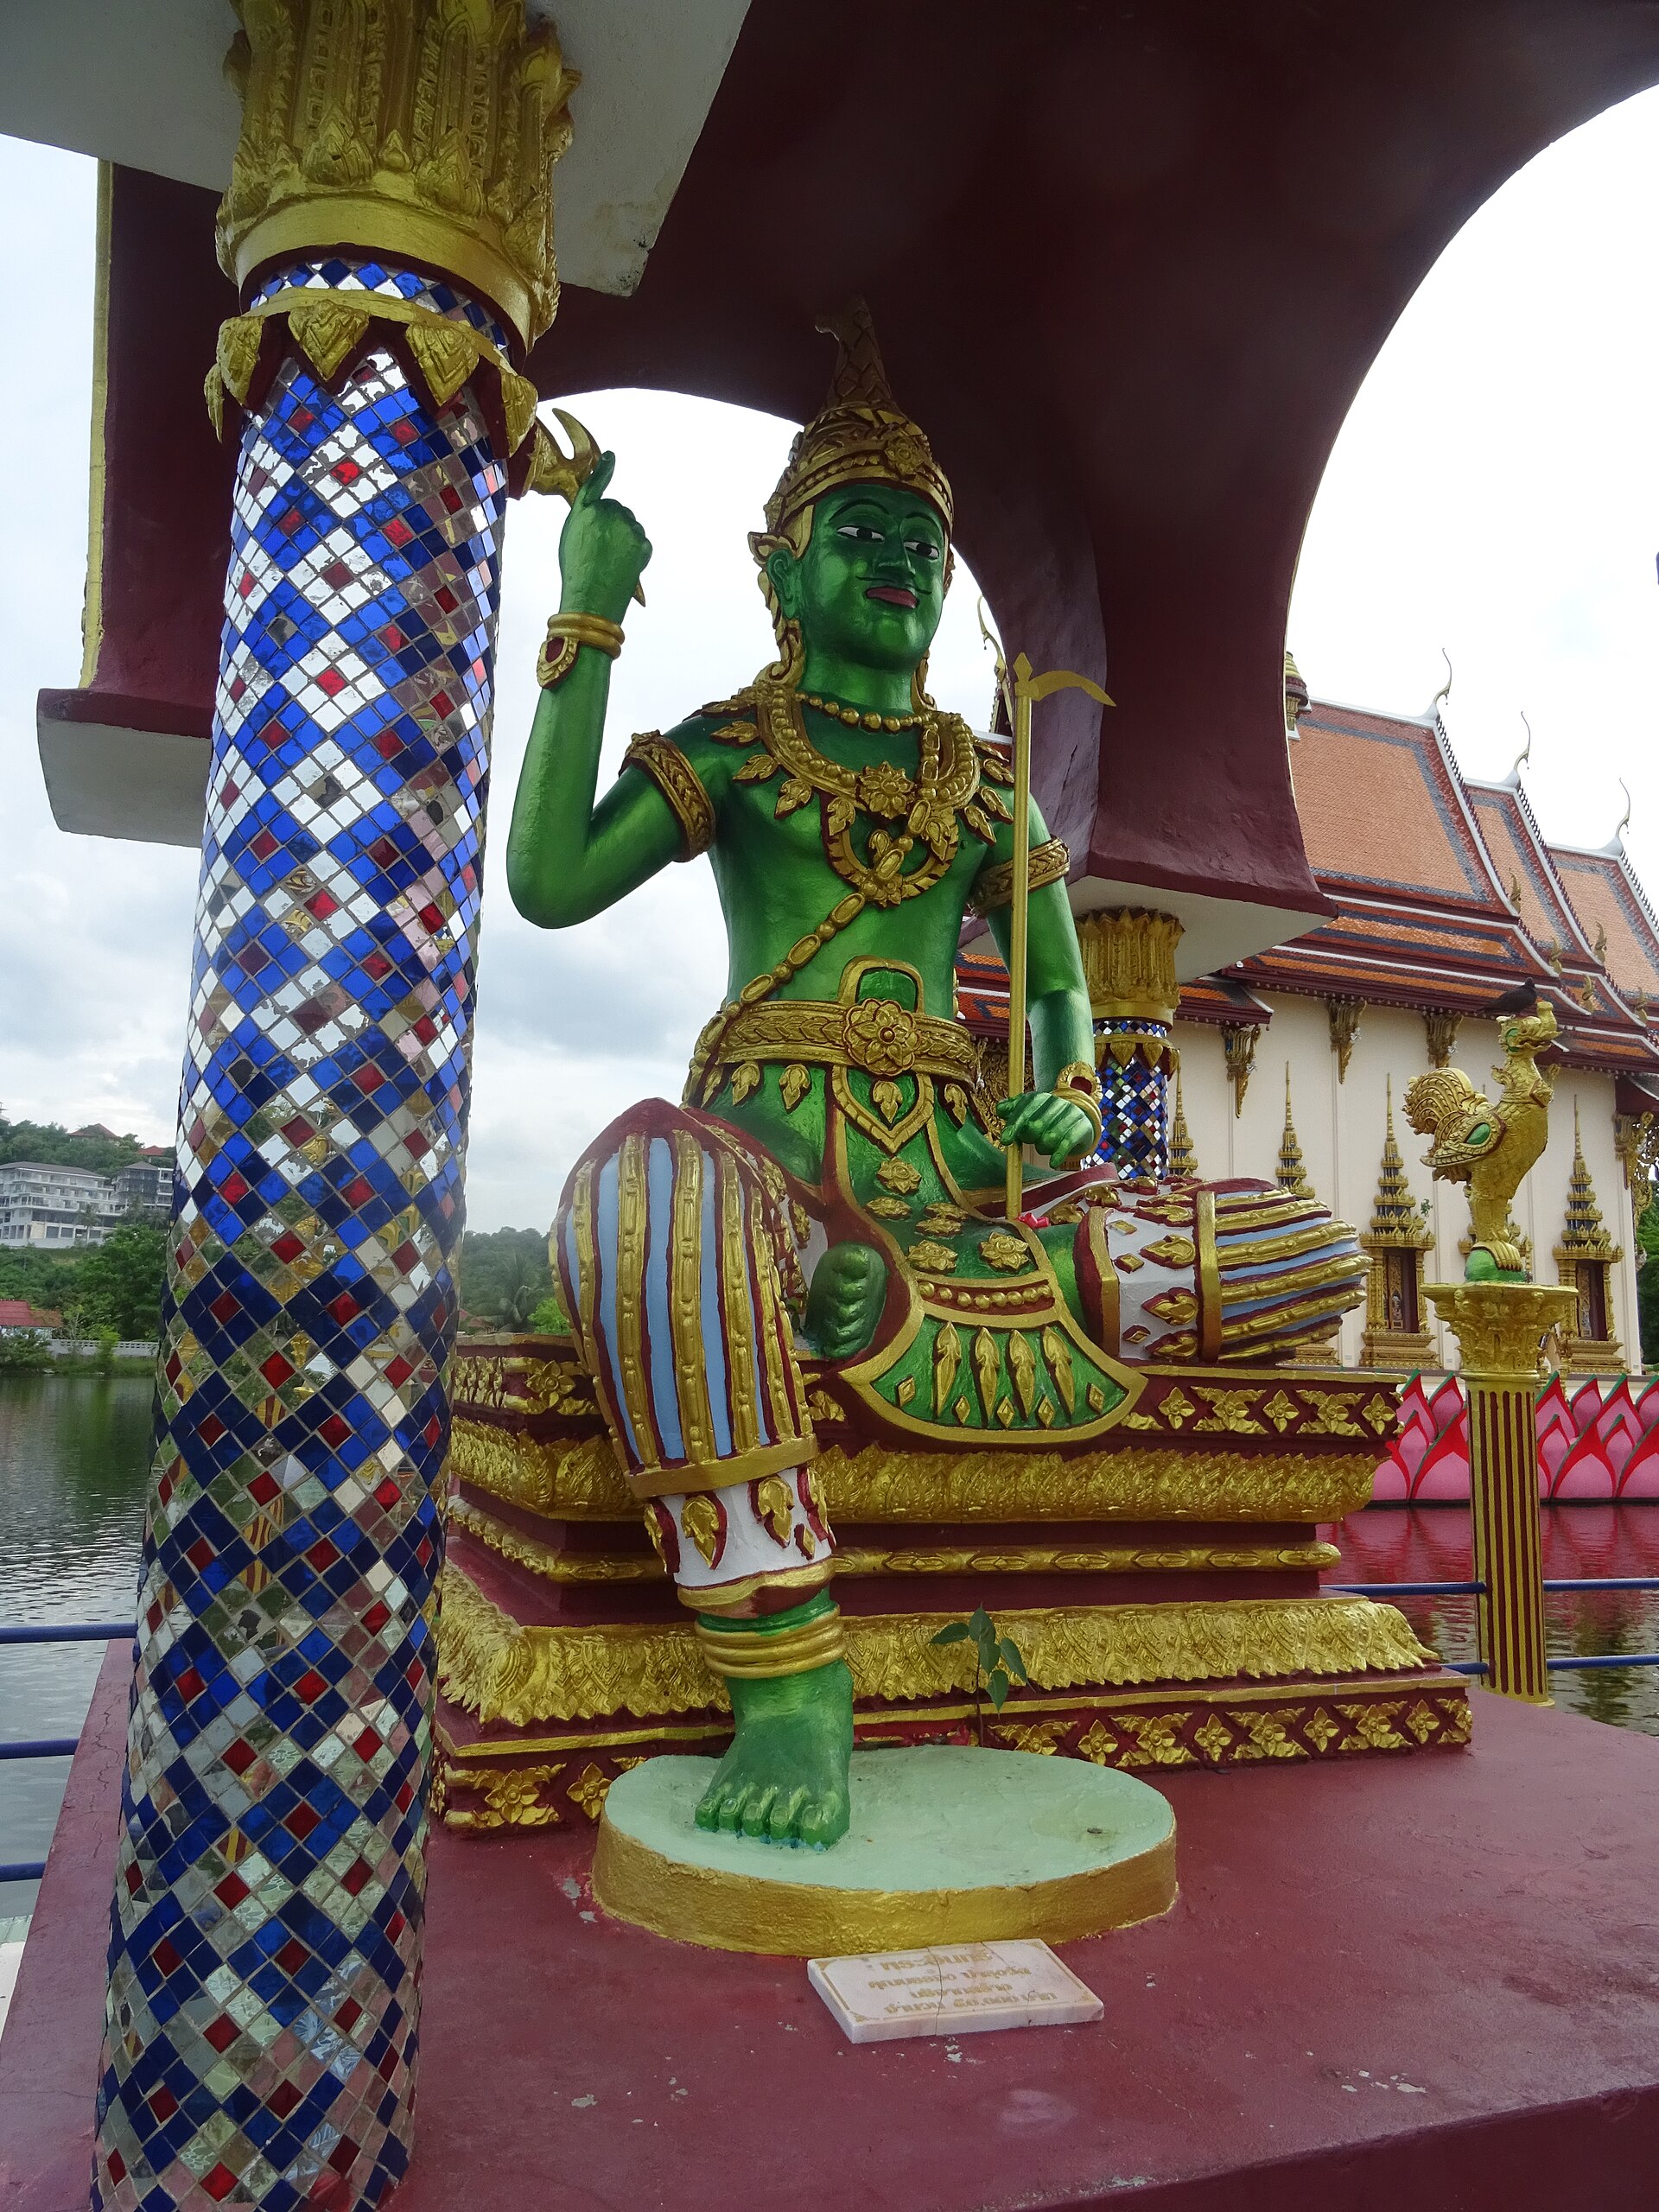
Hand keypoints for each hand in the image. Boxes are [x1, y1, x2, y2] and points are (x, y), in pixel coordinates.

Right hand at [558, 451, 650, 623]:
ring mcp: (629, 528)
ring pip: (631, 525)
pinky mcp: (643, 543)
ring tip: (609, 559)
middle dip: (613, 523)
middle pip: (617, 509)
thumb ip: (586, 516)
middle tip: (600, 547)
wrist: (592, 599)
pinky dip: (634, 550)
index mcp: (587, 509)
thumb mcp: (571, 535)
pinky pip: (641, 541)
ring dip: (624, 537)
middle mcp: (609, 513)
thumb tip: (603, 509)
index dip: (605, 469)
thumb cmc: (576, 570)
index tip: (611, 457)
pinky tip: (621, 565)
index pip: (597, 483)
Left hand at [997, 1091, 1096, 1166]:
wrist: (1080, 1119)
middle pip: (1035, 1125)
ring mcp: (1070, 1114)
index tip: (1005, 1140)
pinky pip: (1067, 1144)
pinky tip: (1053, 1163)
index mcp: (1039, 1098)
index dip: (1013, 1125)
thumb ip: (1013, 1109)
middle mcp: (1055, 1103)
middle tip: (1032, 1139)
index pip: (1024, 1110)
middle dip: (1030, 1137)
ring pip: (1049, 1138)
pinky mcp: (1081, 1128)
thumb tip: (1000, 1109)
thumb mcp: (1030, 1109)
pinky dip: (1058, 1154)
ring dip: (1043, 1147)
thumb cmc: (1047, 1117)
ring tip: (1044, 1145)